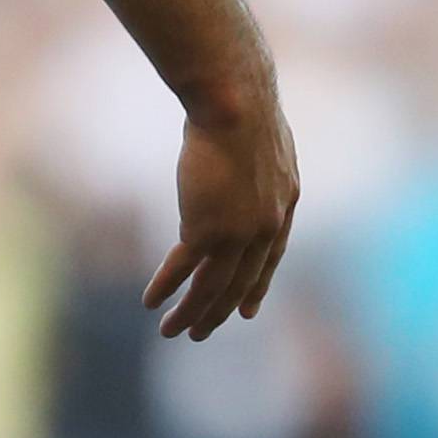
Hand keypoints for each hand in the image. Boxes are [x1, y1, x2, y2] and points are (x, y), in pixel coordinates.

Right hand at [150, 90, 299, 341]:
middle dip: (220, 312)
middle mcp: (267, 226)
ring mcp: (239, 233)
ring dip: (191, 313)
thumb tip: (244, 160)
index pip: (271, 258)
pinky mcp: (207, 230)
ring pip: (213, 287)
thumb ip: (259, 166)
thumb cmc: (243, 107)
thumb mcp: (263, 140)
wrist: (235, 104)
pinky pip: (184, 270)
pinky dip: (167, 288)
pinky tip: (152, 302)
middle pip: (240, 282)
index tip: (247, 311)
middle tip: (201, 333)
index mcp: (285, 204)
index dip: (256, 287)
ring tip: (172, 331)